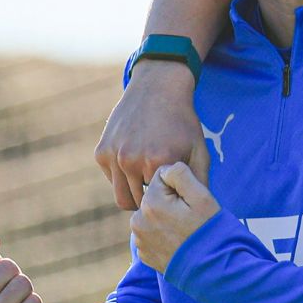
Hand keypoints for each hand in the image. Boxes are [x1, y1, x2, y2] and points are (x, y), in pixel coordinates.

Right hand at [96, 60, 209, 210]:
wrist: (158, 88)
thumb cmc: (183, 123)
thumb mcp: (199, 151)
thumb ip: (200, 183)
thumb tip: (201, 213)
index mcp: (158, 162)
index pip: (160, 205)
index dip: (168, 203)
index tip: (174, 195)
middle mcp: (132, 160)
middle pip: (138, 205)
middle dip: (150, 202)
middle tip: (161, 191)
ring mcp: (114, 155)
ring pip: (122, 197)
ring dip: (135, 193)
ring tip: (150, 180)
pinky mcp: (101, 151)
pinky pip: (111, 179)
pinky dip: (122, 177)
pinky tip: (137, 162)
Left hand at [130, 162, 220, 272]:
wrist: (213, 270)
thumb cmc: (210, 230)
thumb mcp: (202, 196)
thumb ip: (180, 173)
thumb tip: (165, 169)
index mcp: (151, 203)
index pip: (161, 177)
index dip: (180, 187)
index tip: (191, 202)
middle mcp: (138, 220)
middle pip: (154, 197)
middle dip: (170, 202)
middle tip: (190, 218)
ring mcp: (140, 240)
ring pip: (151, 215)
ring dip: (165, 218)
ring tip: (185, 231)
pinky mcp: (144, 254)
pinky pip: (151, 234)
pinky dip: (162, 235)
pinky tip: (179, 242)